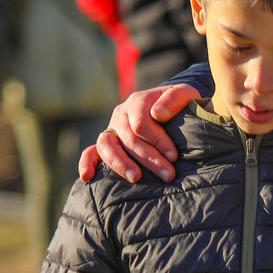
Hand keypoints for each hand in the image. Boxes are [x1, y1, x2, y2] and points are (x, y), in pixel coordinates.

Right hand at [79, 83, 201, 183]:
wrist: (174, 109)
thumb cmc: (181, 105)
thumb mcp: (185, 95)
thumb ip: (174, 99)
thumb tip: (157, 114)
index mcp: (137, 102)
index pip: (141, 124)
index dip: (157, 141)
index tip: (174, 157)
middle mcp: (121, 115)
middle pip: (128, 139)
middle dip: (149, 159)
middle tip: (168, 174)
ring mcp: (112, 129)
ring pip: (107, 146)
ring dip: (120, 163)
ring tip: (136, 178)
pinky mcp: (107, 143)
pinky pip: (91, 152)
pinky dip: (86, 163)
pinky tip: (87, 177)